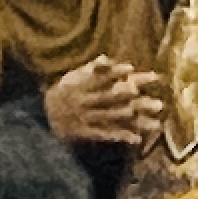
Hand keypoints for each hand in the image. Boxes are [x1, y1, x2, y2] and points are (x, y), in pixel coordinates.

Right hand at [43, 56, 165, 149]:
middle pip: (111, 97)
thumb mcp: (73, 77)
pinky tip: (137, 139)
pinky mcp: (87, 132)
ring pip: (112, 117)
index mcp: (82, 84)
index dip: (114, 72)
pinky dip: (120, 137)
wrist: (41, 117)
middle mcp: (86, 100)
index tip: (130, 68)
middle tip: (156, 101)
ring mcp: (87, 117)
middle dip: (131, 97)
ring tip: (154, 121)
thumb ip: (91, 69)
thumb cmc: (64, 92)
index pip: (100, 76)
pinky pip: (105, 135)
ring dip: (133, 119)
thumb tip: (106, 58)